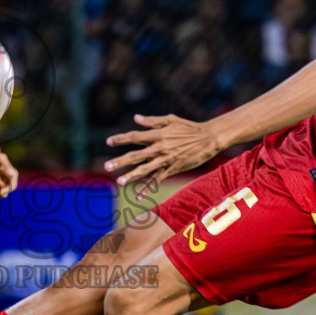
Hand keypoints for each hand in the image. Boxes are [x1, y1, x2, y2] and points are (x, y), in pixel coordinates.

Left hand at [104, 114, 220, 188]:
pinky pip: (158, 179)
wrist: (208, 139)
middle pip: (136, 155)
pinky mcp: (172, 169)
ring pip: (145, 169)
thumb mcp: (171, 120)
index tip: (108, 142)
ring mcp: (166, 160)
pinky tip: (138, 196)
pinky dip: (148, 188)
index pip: (135, 137)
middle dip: (121, 161)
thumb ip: (153, 121)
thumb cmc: (189, 127)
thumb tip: (136, 118)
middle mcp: (160, 148)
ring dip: (132, 176)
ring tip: (119, 182)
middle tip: (107, 166)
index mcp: (158, 134)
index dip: (121, 139)